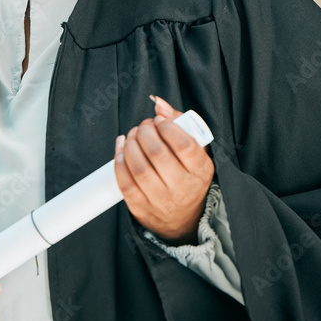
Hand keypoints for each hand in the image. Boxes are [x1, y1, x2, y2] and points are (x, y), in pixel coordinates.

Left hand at [114, 95, 213, 244]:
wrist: (181, 216)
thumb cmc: (186, 173)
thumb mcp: (194, 149)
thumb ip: (179, 121)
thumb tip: (158, 104)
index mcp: (200, 170)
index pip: (185, 146)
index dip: (168, 128)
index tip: (159, 122)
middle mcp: (183, 187)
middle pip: (158, 154)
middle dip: (145, 133)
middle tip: (143, 127)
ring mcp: (162, 200)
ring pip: (140, 169)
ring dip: (130, 146)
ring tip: (132, 137)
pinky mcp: (142, 208)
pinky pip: (126, 184)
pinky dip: (119, 163)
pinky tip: (121, 150)